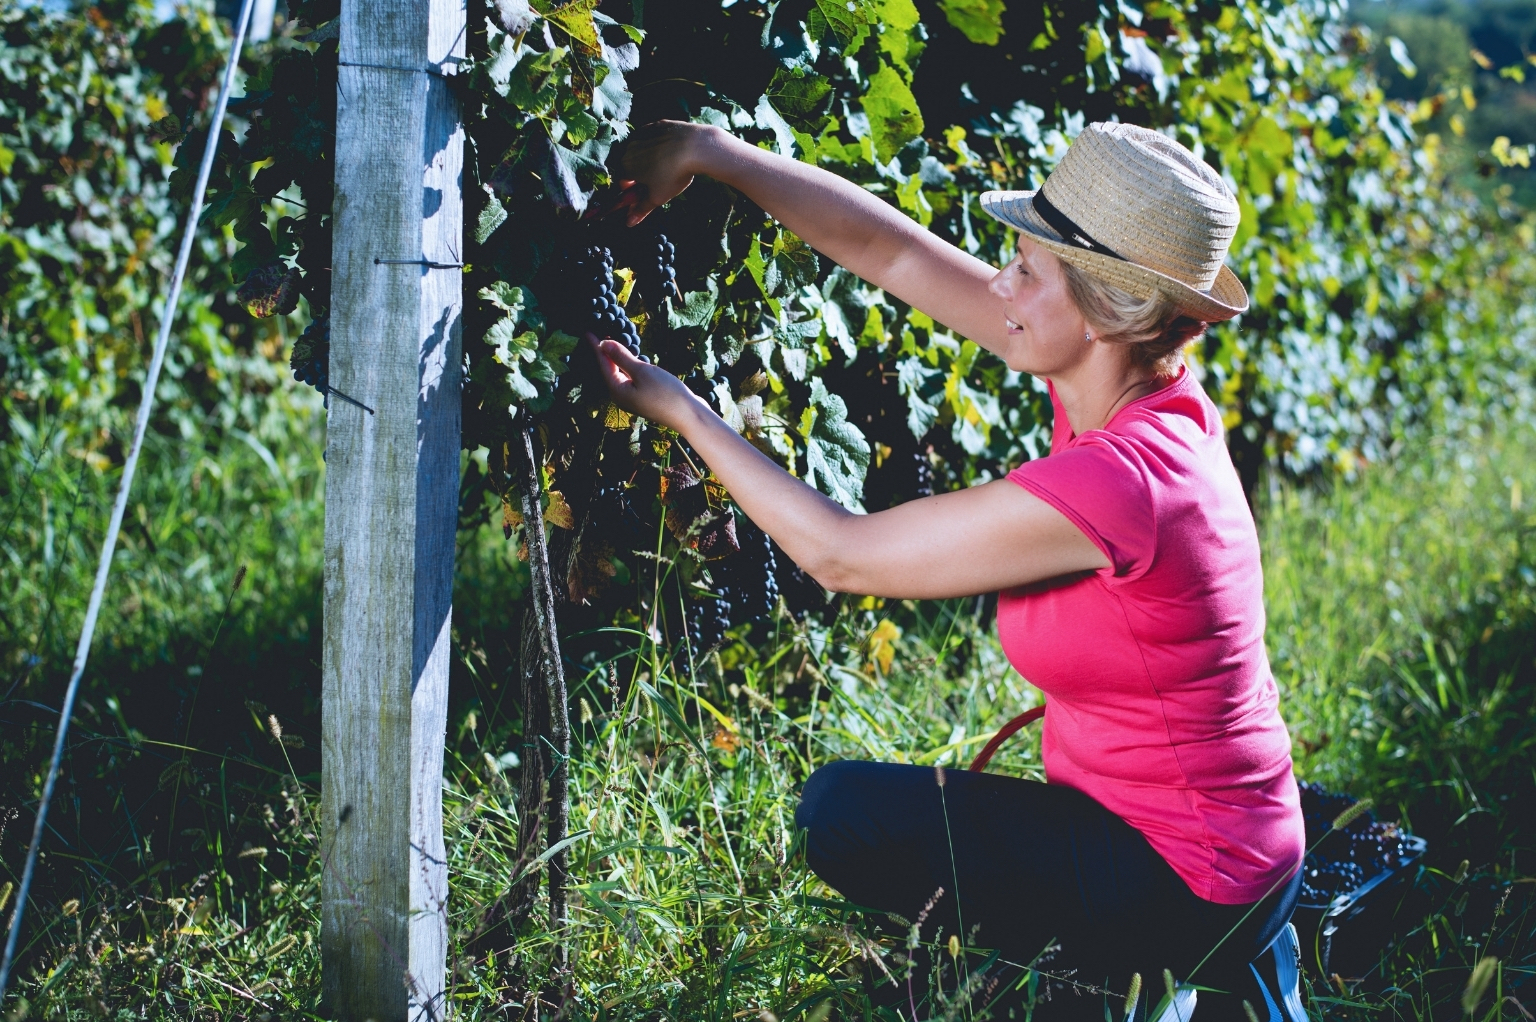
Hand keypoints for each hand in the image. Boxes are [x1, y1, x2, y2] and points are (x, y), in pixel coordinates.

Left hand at [589, 336, 709, 431]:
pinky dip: (628, 366)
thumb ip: (622, 357)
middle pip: (609, 370)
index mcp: (617, 390)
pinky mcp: (645, 397)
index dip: (596, 346)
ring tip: (611, 343)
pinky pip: (631, 378)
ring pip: (620, 374)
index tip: (587, 332)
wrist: (689, 416)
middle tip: (597, 334)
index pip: (603, 364)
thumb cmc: (665, 394)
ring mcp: (634, 398)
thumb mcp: (642, 371)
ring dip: (616, 359)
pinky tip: (631, 359)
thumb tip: (604, 345)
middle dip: (604, 353)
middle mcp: (622, 396)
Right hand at [605, 121, 721, 225]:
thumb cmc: (673, 174)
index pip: (622, 181)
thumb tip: (629, 223)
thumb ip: (641, 209)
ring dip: (648, 159)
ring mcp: (643, 133)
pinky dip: (658, 144)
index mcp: (625, 165)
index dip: (632, 190)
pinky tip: (671, 151)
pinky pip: (653, 137)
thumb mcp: (657, 197)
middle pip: (630, 164)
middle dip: (639, 174)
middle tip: (657, 182)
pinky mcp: (658, 124)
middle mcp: (630, 146)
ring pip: (641, 149)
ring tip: (667, 167)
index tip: (643, 194)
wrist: (694, 146)